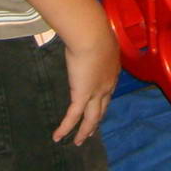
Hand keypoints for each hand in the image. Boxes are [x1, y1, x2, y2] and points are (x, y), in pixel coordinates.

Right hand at [53, 20, 120, 144]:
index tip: (98, 106)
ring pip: (91, 118)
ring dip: (84, 131)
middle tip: (90, 131)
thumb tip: (85, 37)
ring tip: (78, 141)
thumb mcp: (98, 37)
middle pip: (102, 108)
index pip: (109, 90)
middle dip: (96, 120)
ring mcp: (97, 92)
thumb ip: (94, 42)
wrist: (92, 33)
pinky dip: (65, 128)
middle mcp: (108, 84)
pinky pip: (73, 116)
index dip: (103, 100)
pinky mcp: (82, 95)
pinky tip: (58, 136)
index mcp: (112, 70)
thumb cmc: (94, 30)